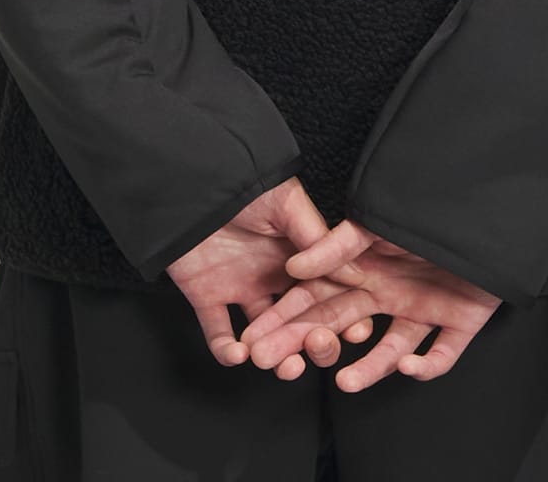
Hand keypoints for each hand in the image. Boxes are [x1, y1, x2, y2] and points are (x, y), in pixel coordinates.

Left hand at [164, 177, 374, 373]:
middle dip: (313, 342)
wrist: (190, 183)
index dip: (341, 313)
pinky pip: (219, 333)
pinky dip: (228, 351)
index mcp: (297, 253)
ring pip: (265, 334)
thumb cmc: (242, 182)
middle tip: (316, 352)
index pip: (325, 291)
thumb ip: (316, 238)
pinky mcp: (208, 297)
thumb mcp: (286, 204)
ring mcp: (241, 287)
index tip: (357, 331)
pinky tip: (239, 352)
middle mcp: (272, 275)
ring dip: (277, 356)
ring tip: (285, 364)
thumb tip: (354, 272)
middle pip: (299, 319)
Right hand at [238, 218, 502, 388]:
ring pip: (390, 351)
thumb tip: (295, 266)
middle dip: (308, 346)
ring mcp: (423, 311)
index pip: (318, 299)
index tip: (255, 338)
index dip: (287, 318)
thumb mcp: (376, 225)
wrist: (487, 208)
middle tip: (276, 366)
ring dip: (369, 369)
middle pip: (342, 328)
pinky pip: (441, 355)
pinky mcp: (459, 324)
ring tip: (345, 381)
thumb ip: (337, 246)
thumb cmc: (427, 210)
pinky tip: (410, 363)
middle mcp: (390, 295)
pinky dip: (427, 364)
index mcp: (368, 272)